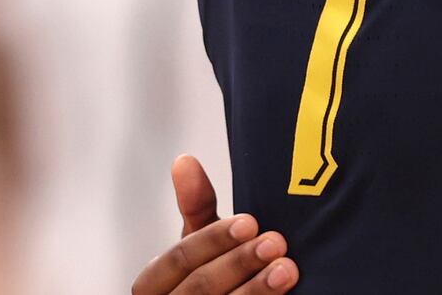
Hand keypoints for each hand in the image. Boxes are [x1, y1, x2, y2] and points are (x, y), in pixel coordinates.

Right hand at [131, 155, 298, 293]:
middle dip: (239, 263)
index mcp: (153, 283)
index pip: (178, 259)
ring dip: (255, 290)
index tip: (251, 222)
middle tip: (276, 243)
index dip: (213, 240)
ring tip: (288, 270)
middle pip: (198, 287)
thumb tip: (184, 160)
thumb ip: (195, 206)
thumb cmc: (211, 271)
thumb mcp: (199, 240)